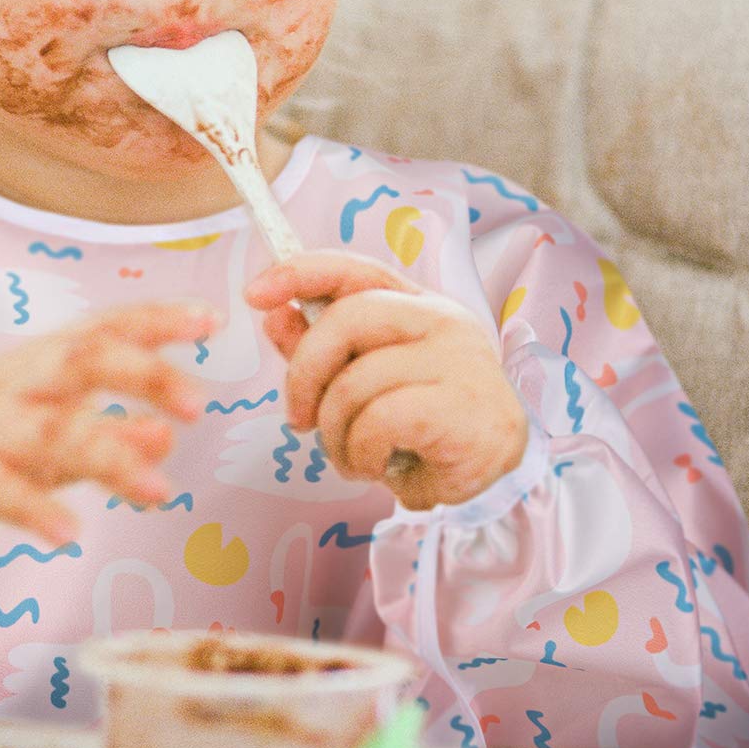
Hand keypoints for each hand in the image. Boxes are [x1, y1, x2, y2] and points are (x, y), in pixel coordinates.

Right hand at [0, 300, 217, 547]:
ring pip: (46, 427)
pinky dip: (31, 505)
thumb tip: (166, 433)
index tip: (212, 320)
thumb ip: (102, 429)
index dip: (155, 319)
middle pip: (78, 360)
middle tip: (197, 406)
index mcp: (34, 366)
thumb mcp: (40, 431)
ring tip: (159, 491)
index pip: (100, 327)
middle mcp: (11, 385)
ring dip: (106, 453)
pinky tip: (69, 531)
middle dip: (141, 374)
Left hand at [243, 251, 526, 509]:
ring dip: (334, 431)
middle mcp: (441, 319)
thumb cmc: (422, 426)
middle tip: (297, 419)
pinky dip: (360, 452)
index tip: (255, 294)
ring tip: (350, 455)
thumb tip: (275, 314)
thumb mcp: (364, 383)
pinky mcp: (461, 405)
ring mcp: (457, 359)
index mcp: (416, 304)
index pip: (353, 268)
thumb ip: (322, 348)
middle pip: (346, 318)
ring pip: (356, 380)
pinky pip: (379, 420)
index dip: (299, 272)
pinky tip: (376, 466)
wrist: (494, 479)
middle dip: (304, 372)